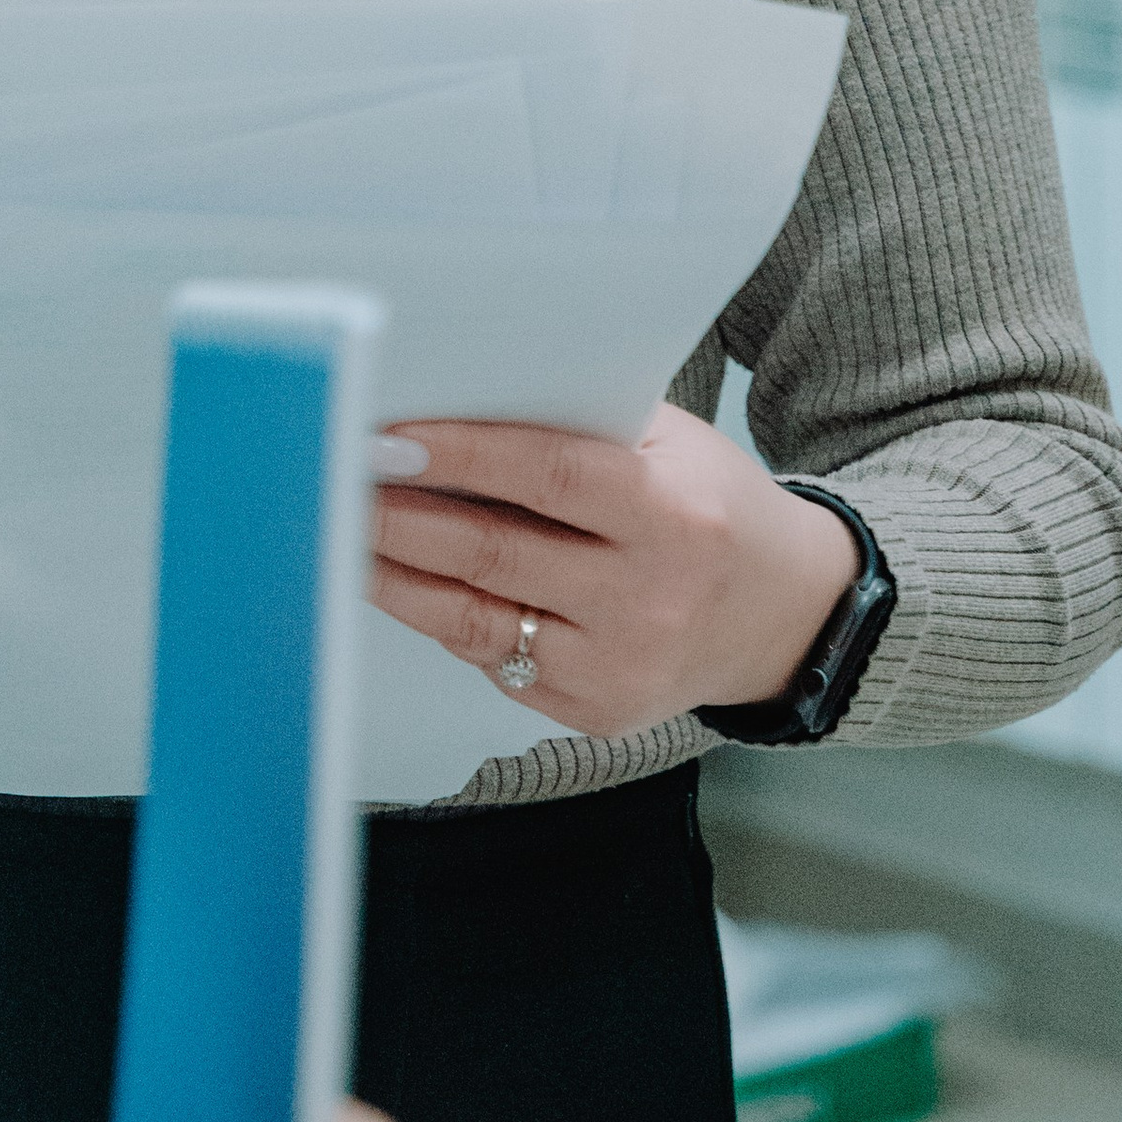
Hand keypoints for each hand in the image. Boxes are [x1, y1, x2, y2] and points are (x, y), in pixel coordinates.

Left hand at [370, 404, 859, 733]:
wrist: (785, 614)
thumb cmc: (712, 508)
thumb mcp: (671, 448)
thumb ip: (578, 430)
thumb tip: (452, 407)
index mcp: (675, 517)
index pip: (550, 475)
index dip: (462, 454)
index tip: (388, 436)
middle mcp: (650, 600)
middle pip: (498, 554)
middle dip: (401, 517)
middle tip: (336, 481)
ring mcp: (623, 668)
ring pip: (480, 621)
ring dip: (399, 576)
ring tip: (343, 534)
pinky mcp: (599, 713)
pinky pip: (499, 662)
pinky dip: (446, 619)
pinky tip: (405, 582)